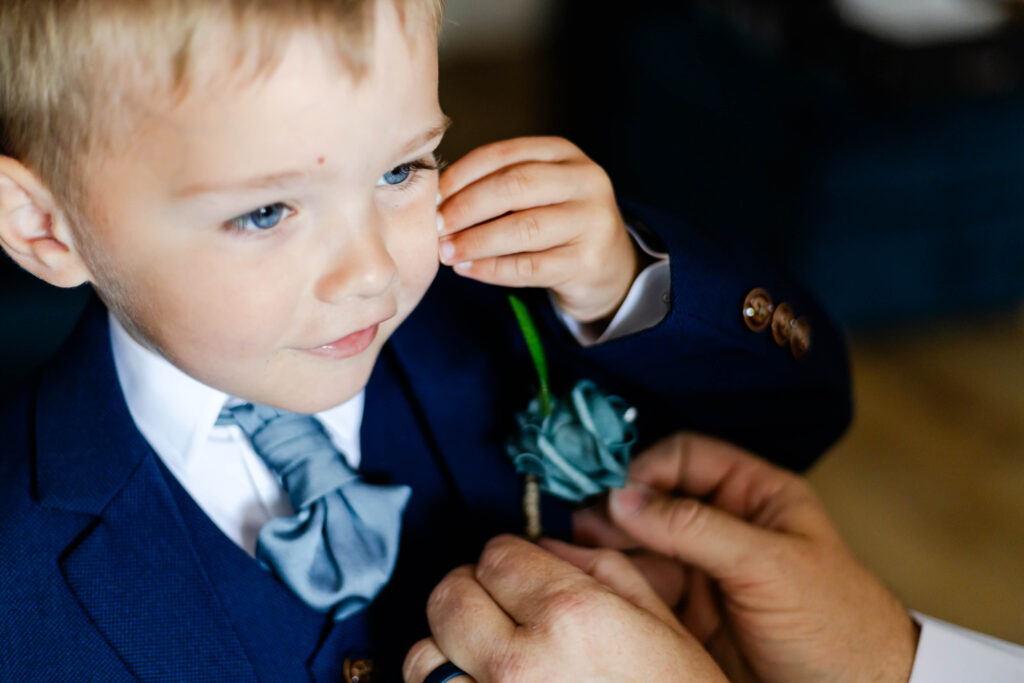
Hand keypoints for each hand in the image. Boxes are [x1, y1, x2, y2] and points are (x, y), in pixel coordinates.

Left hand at [403, 534, 726, 681]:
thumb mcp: (661, 626)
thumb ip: (598, 570)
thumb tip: (544, 548)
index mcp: (571, 616)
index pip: (495, 554)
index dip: (509, 560)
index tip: (520, 575)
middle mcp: (519, 663)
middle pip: (448, 595)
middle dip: (471, 593)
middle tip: (499, 609)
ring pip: (423, 656)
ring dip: (449, 650)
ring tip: (486, 660)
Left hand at [437, 137, 639, 322]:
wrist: (610, 266)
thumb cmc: (558, 223)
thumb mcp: (540, 190)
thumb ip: (499, 185)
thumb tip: (438, 200)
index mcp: (564, 154)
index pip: (503, 155)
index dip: (462, 174)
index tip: (433, 196)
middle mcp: (585, 181)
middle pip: (515, 186)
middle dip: (467, 206)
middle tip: (436, 226)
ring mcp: (591, 222)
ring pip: (523, 228)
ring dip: (476, 241)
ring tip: (446, 252)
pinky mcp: (587, 262)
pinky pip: (530, 266)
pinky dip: (492, 269)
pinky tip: (468, 270)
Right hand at [574, 433, 920, 682]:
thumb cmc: (838, 627)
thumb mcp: (769, 566)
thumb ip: (694, 527)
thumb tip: (624, 497)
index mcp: (756, 496)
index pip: (686, 458)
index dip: (647, 469)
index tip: (614, 494)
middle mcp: (726, 525)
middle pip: (655, 500)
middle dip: (620, 510)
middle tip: (585, 527)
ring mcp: (705, 570)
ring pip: (642, 545)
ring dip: (612, 549)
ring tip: (587, 558)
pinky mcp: (690, 613)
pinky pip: (644, 587)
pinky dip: (620, 585)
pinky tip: (603, 587)